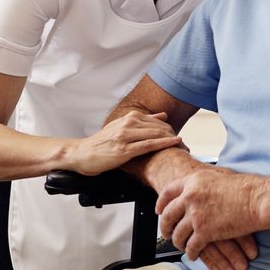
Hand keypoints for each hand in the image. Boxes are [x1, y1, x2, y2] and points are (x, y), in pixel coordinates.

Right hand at [66, 112, 182, 175]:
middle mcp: (128, 123)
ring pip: (155, 134)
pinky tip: (174, 143)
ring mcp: (126, 136)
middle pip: (159, 127)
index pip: (157, 121)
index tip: (180, 138)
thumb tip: (163, 116)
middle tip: (186, 145)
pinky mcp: (124, 149)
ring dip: (172, 140)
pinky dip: (163, 143)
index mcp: (129, 117)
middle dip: (174, 135)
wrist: (83, 153)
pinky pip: (148, 145)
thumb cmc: (102, 143)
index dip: (170, 129)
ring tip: (184, 146)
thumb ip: (143, 121)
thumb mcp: (122, 126)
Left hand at [156, 168, 264, 269]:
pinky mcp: (205, 232)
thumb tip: (197, 186)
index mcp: (193, 181)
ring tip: (182, 246)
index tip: (159, 211)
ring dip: (178, 242)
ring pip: (177, 234)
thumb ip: (203, 182)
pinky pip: (191, 247)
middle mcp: (190, 196)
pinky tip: (194, 254)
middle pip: (167, 215)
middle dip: (165, 227)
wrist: (256, 200)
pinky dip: (192, 253)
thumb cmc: (244, 188)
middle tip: (166, 233)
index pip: (168, 192)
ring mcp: (196, 215)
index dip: (161, 203)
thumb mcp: (218, 176)